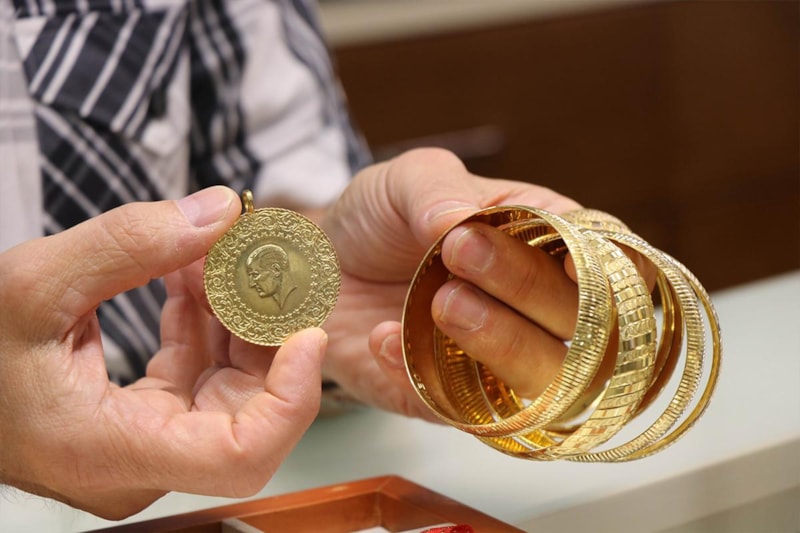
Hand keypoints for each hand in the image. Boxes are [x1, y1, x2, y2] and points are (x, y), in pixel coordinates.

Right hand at [0, 187, 326, 518]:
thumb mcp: (35, 286)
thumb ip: (131, 244)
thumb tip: (221, 211)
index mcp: (112, 452)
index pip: (241, 456)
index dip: (292, 397)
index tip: (306, 332)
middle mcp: (141, 462)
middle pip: (249, 410)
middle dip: (264, 330)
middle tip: (265, 264)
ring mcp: (145, 443)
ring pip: (228, 385)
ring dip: (234, 315)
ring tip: (219, 254)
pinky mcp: (144, 418)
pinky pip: (198, 372)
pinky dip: (204, 321)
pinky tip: (193, 274)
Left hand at [320, 148, 605, 418]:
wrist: (318, 266)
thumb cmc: (380, 218)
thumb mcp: (405, 179)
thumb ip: (437, 190)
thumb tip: (463, 221)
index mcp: (547, 242)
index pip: (611, 264)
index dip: (609, 271)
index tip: (572, 264)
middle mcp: (536, 308)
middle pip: (579, 322)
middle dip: (527, 288)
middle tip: (460, 251)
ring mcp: (498, 360)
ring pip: (541, 380)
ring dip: (499, 342)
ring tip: (441, 303)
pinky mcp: (451, 400)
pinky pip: (461, 409)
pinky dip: (424, 376)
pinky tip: (386, 338)